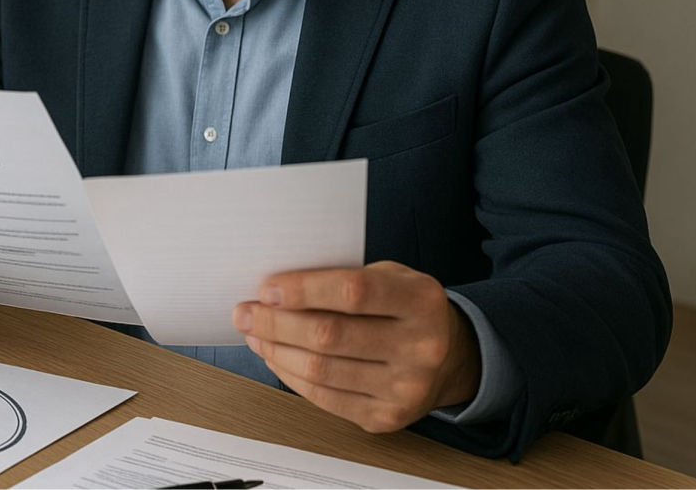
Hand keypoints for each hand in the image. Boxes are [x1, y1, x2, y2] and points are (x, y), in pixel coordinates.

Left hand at [233, 261, 480, 432]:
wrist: (451, 359)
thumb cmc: (403, 307)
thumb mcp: (389, 277)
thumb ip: (342, 278)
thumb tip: (274, 289)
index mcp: (420, 300)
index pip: (353, 292)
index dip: (304, 290)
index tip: (266, 289)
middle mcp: (421, 346)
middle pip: (329, 336)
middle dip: (275, 323)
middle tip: (244, 313)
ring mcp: (406, 387)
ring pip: (321, 370)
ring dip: (276, 350)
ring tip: (254, 334)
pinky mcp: (387, 417)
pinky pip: (325, 398)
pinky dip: (290, 375)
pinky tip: (275, 357)